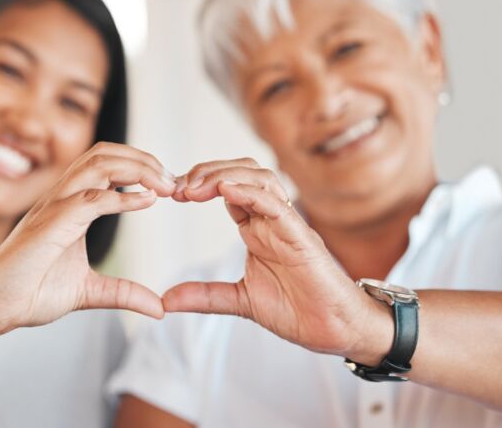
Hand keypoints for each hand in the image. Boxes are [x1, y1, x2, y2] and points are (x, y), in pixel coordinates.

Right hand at [0, 142, 176, 336]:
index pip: (107, 166)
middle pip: (105, 154)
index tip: (170, 186)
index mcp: (70, 206)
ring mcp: (53, 208)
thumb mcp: (90, 292)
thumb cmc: (30, 292)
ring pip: (97, 165)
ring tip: (165, 185)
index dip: (141, 168)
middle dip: (143, 160)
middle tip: (173, 181)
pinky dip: (122, 197)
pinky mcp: (49, 225)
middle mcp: (61, 199)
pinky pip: (90, 199)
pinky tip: (146, 201)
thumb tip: (159, 307)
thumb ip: (124, 293)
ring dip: (137, 169)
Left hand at [165, 159, 388, 358]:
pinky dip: (250, 192)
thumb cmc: (297, 310)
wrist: (333, 330)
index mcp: (257, 229)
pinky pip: (276, 204)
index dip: (199, 185)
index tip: (172, 193)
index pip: (227, 189)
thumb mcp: (239, 300)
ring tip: (195, 186)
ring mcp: (286, 224)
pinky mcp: (301, 236)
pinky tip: (225, 190)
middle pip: (241, 173)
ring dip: (224, 175)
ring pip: (259, 178)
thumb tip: (167, 299)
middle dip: (208, 171)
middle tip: (179, 186)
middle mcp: (271, 219)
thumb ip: (205, 296)